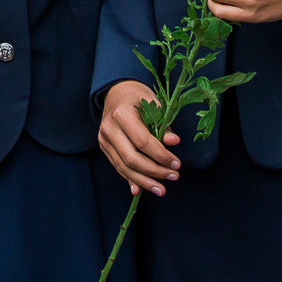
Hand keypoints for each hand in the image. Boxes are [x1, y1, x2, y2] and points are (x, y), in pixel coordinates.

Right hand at [99, 80, 181, 195]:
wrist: (117, 92)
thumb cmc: (138, 97)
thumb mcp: (153, 104)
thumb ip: (162, 124)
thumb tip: (174, 142)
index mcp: (121, 114)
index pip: (142, 141)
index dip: (160, 155)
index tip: (177, 163)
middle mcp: (109, 128)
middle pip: (131, 158)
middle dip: (154, 171)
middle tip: (173, 176)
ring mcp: (104, 139)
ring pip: (124, 167)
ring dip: (144, 181)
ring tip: (161, 189)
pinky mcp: (104, 147)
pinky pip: (118, 167)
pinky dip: (131, 179)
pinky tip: (142, 189)